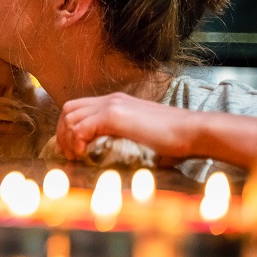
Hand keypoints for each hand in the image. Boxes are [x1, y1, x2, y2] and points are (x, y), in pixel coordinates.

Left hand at [55, 92, 193, 161]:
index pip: (78, 107)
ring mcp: (112, 105)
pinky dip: (78, 141)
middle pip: (68, 109)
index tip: (72, 149)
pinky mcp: (114, 115)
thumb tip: (107, 156)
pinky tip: (85, 154)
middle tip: (68, 155)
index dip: (69, 128)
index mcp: (116, 102)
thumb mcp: (141, 136)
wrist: (193, 132)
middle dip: (62, 133)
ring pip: (71, 116)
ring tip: (76, 157)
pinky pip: (82, 127)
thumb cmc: (174, 140)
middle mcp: (111, 99)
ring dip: (68, 139)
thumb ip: (122, 139)